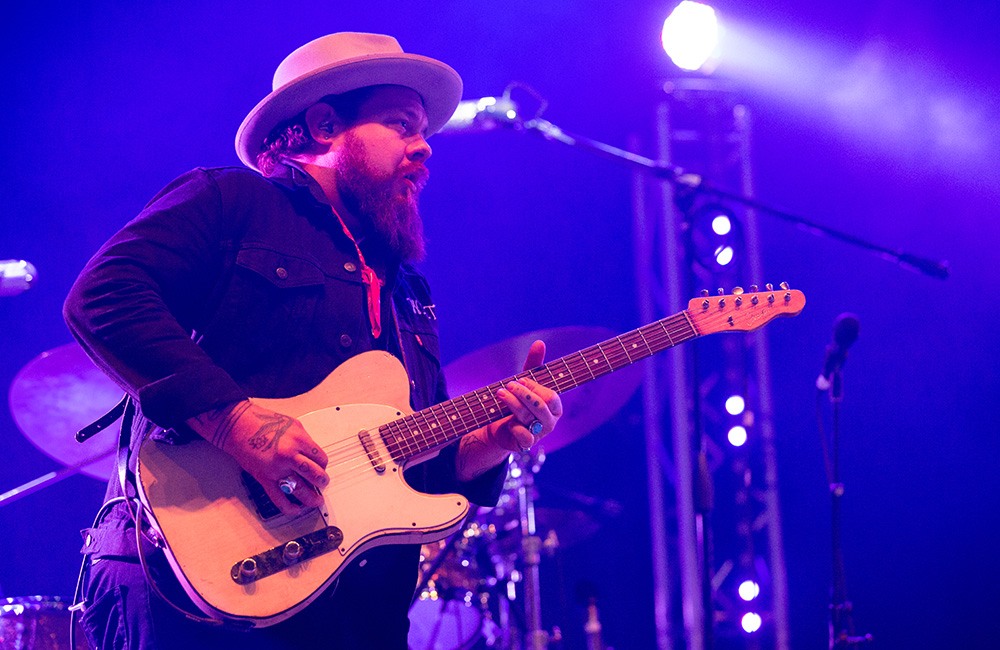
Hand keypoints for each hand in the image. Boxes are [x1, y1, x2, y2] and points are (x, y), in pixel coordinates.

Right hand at [186, 401, 329, 515]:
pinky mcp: (264, 478)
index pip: (321, 459)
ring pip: (301, 489)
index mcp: (299, 440)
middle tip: (323, 484)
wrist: (239, 426)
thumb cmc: (262, 422)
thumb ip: (304, 440)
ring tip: (316, 501)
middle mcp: (290, 455)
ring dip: (312, 498)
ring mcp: (277, 468)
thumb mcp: (292, 424)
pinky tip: (296, 509)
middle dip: (322, 482)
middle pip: (316, 475)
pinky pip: (279, 498)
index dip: (324, 465)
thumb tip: (312, 454)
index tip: (322, 468)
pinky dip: (289, 507)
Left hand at [489, 340, 563, 452]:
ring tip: (499, 393)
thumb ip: (534, 364)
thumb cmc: (517, 402)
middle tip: (508, 386)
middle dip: (523, 394)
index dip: (534, 387)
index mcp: (555, 406)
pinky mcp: (526, 444)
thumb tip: (540, 342)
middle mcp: (551, 421)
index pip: (551, 396)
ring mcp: (540, 433)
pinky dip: (514, 427)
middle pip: (541, 406)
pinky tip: (507, 421)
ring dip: (512, 403)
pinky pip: (524, 437)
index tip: (520, 379)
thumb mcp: (525, 383)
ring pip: (528, 417)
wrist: (500, 426)